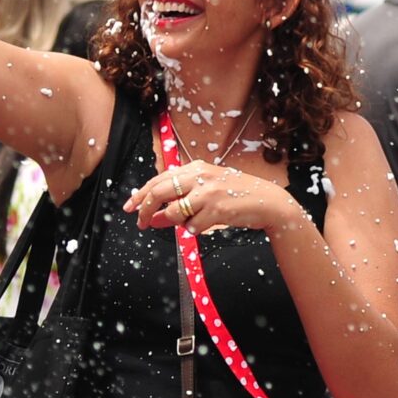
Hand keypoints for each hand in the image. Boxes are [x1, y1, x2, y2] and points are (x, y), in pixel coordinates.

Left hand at [125, 161, 298, 235]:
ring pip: (174, 213)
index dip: (141, 195)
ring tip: (192, 221)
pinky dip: (194, 230)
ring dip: (176, 223)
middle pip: (159, 192)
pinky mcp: (217, 209)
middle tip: (140, 223)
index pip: (159, 180)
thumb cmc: (235, 196)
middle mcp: (200, 176)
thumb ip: (179, 202)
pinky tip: (206, 224)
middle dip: (145, 210)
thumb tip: (151, 218)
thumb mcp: (206, 191)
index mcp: (195, 168)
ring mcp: (208, 192)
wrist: (267, 201)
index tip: (130, 207)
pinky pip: (192, 227)